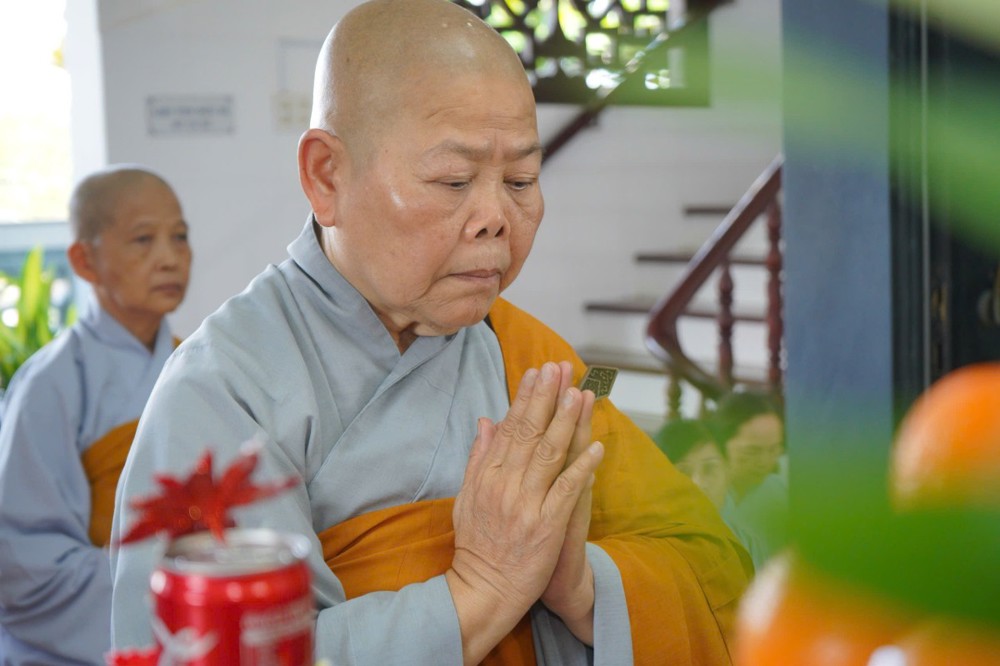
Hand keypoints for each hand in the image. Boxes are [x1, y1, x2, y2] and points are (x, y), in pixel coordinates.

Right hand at [446, 362, 603, 664]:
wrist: (482, 592)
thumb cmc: (477, 546)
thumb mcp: (466, 498)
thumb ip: (478, 458)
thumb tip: (486, 420)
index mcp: (487, 477)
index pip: (509, 428)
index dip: (526, 397)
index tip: (539, 372)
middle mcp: (505, 485)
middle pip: (530, 432)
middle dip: (548, 397)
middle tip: (561, 368)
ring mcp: (526, 505)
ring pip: (550, 454)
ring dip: (567, 421)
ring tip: (581, 394)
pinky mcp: (547, 526)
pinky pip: (567, 490)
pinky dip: (582, 466)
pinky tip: (597, 446)